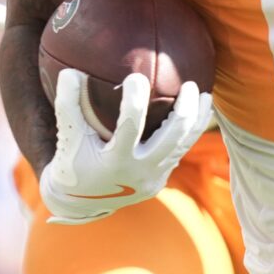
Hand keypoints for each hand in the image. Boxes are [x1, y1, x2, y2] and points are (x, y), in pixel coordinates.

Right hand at [38, 68, 210, 224]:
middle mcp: (140, 172)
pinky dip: (190, 133)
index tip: (137, 76)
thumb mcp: (67, 136)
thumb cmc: (72, 162)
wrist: (82, 203)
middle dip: (185, 111)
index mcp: (115, 162)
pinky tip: (198, 112)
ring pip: (184, 146)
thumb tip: (69, 71)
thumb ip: (68, 105)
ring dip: (198, 121)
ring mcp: (154, 178)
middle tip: (190, 85)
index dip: (133, 102)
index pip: (129, 128)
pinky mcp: (161, 179)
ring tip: (206, 96)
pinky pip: (180, 152)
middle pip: (172, 138)